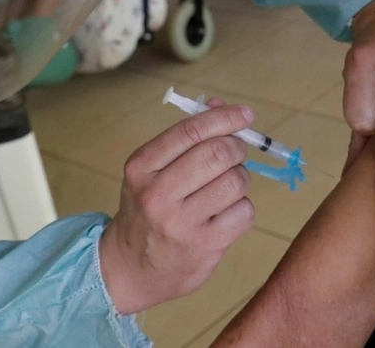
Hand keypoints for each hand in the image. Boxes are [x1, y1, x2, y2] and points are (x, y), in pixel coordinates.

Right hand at [99, 100, 254, 313]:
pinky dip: (242, 208)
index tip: (245, 114)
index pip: (190, 131)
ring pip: (236, 182)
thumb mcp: (153, 170)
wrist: (130, 269)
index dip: (224, 118)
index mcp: (142, 168)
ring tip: (224, 189)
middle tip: (234, 154)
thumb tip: (221, 105)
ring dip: (239, 179)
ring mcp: (182, 224)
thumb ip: (186, 137)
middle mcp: (158, 195)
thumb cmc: (148, 209)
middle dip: (236, 148)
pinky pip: (245, 211)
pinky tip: (223, 215)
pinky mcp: (205, 246)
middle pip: (219, 154)